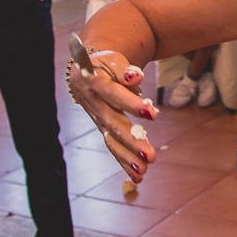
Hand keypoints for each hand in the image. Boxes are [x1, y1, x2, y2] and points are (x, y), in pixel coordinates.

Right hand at [66, 48, 158, 182]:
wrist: (84, 72)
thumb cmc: (104, 64)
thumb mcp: (112, 59)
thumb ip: (124, 69)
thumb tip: (137, 77)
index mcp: (97, 84)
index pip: (115, 95)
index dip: (132, 104)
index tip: (152, 114)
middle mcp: (96, 105)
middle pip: (114, 124)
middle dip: (132, 141)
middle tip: (151, 156)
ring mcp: (98, 120)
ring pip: (112, 140)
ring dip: (127, 158)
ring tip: (144, 170)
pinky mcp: (103, 129)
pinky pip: (113, 147)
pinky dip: (124, 163)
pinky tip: (139, 177)